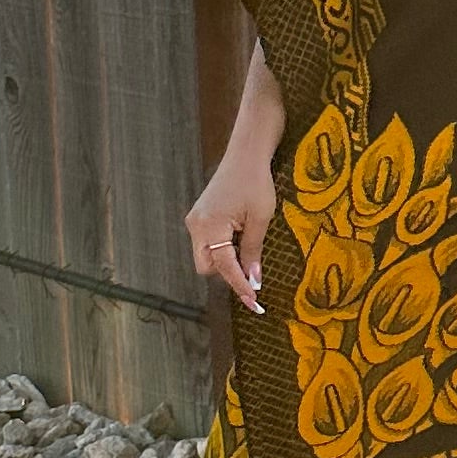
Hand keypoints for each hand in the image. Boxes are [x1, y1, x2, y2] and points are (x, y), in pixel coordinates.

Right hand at [187, 148, 276, 312]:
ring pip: (206, 256)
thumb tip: (253, 280)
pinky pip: (207, 243)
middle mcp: (196, 226)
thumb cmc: (256, 183)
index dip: (239, 285)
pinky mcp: (199, 217)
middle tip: (252, 273)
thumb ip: (253, 250)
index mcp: (210, 226)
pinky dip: (222, 248)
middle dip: (227, 274)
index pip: (224, 266)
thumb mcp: (260, 218)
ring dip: (226, 260)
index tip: (254, 302)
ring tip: (247, 246)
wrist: (245, 155)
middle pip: (206, 267)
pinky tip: (239, 239)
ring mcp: (195, 221)